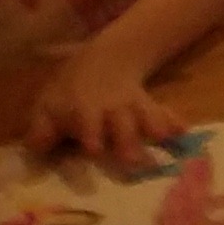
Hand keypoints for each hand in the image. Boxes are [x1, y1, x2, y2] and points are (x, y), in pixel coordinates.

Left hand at [27, 47, 180, 169]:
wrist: (105, 60)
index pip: (88, 126)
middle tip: (138, 164)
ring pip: (146, 117)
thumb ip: (42, 131)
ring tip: (169, 143)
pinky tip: (183, 131)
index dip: (92, 136)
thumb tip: (39, 148)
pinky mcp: (149, 107)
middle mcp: (112, 111)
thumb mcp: (47, 107)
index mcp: (85, 112)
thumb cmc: (70, 93)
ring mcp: (134, 107)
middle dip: (130, 142)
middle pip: (123, 125)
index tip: (95, 151)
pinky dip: (174, 121)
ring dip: (156, 129)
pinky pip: (163, 112)